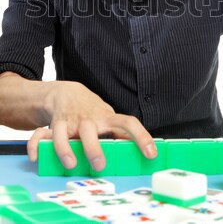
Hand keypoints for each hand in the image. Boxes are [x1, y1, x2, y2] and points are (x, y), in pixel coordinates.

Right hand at [27, 81, 156, 170]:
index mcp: (106, 118)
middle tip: (99, 163)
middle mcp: (87, 119)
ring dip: (64, 148)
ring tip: (70, 164)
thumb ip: (120, 133)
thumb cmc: (92, 111)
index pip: (128, 123)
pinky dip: (36, 145)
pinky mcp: (53, 125)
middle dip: (93, 147)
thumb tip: (143, 149)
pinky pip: (40, 134)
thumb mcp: (108, 117)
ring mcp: (69, 121)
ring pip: (62, 131)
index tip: (150, 153)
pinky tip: (37, 157)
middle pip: (89, 129)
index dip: (141, 137)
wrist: (67, 93)